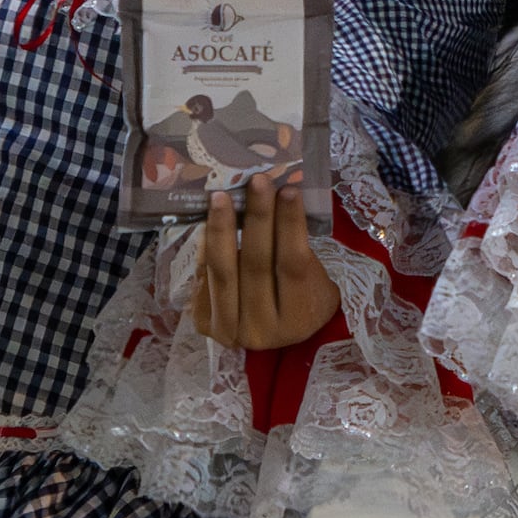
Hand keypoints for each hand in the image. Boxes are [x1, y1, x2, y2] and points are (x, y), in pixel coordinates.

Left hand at [189, 173, 345, 349]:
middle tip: (256, 181)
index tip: (289, 190)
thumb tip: (276, 197)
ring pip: (223, 271)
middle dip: (257, 218)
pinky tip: (208, 221)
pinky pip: (204, 276)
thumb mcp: (313, 280)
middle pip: (256, 266)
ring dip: (221, 228)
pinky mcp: (205, 322)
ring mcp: (229, 329)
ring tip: (221, 196)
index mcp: (298, 318)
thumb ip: (293, 248)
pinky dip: (206, 246)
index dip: (290, 226)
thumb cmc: (302, 299)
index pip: (293, 264)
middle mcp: (262, 330)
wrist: (274, 336)